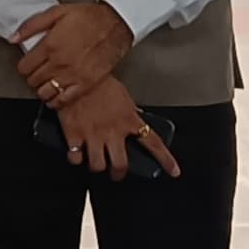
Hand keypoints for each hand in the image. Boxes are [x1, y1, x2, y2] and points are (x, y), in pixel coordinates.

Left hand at [13, 0, 135, 105]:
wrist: (116, 24)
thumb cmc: (90, 17)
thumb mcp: (57, 12)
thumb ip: (32, 26)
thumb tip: (14, 38)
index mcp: (50, 45)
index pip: (24, 67)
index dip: (24, 66)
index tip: (28, 64)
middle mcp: (60, 63)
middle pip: (33, 81)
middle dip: (32, 77)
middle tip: (37, 72)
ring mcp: (73, 75)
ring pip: (45, 93)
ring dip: (42, 89)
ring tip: (46, 82)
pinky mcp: (86, 83)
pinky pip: (64, 100)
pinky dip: (56, 101)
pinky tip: (56, 95)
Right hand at [55, 77, 173, 178]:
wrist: (75, 75)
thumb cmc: (99, 82)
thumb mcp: (122, 97)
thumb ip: (129, 113)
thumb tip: (132, 121)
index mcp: (129, 120)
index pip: (153, 144)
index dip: (166, 160)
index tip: (174, 172)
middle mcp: (113, 131)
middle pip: (121, 164)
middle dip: (118, 173)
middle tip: (116, 173)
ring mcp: (93, 135)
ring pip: (98, 166)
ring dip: (97, 166)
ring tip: (95, 162)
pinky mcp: (74, 135)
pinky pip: (75, 158)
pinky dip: (75, 158)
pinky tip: (76, 153)